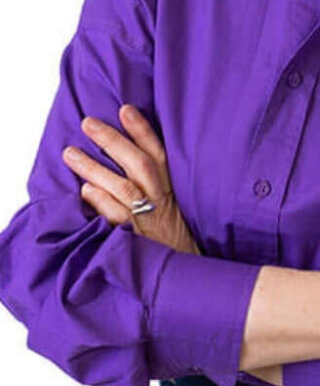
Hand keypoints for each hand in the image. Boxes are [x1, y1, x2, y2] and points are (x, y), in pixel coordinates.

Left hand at [62, 107, 198, 254]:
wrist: (183, 276)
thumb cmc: (174, 242)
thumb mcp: (173, 209)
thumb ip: (156, 188)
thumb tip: (128, 163)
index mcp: (170, 190)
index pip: (158, 153)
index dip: (142, 130)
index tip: (125, 109)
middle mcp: (160, 200)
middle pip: (138, 163)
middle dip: (113, 141)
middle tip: (88, 123)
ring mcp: (147, 220)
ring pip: (122, 186)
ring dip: (96, 167)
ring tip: (70, 153)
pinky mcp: (135, 240)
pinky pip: (117, 217)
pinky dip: (102, 202)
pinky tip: (85, 191)